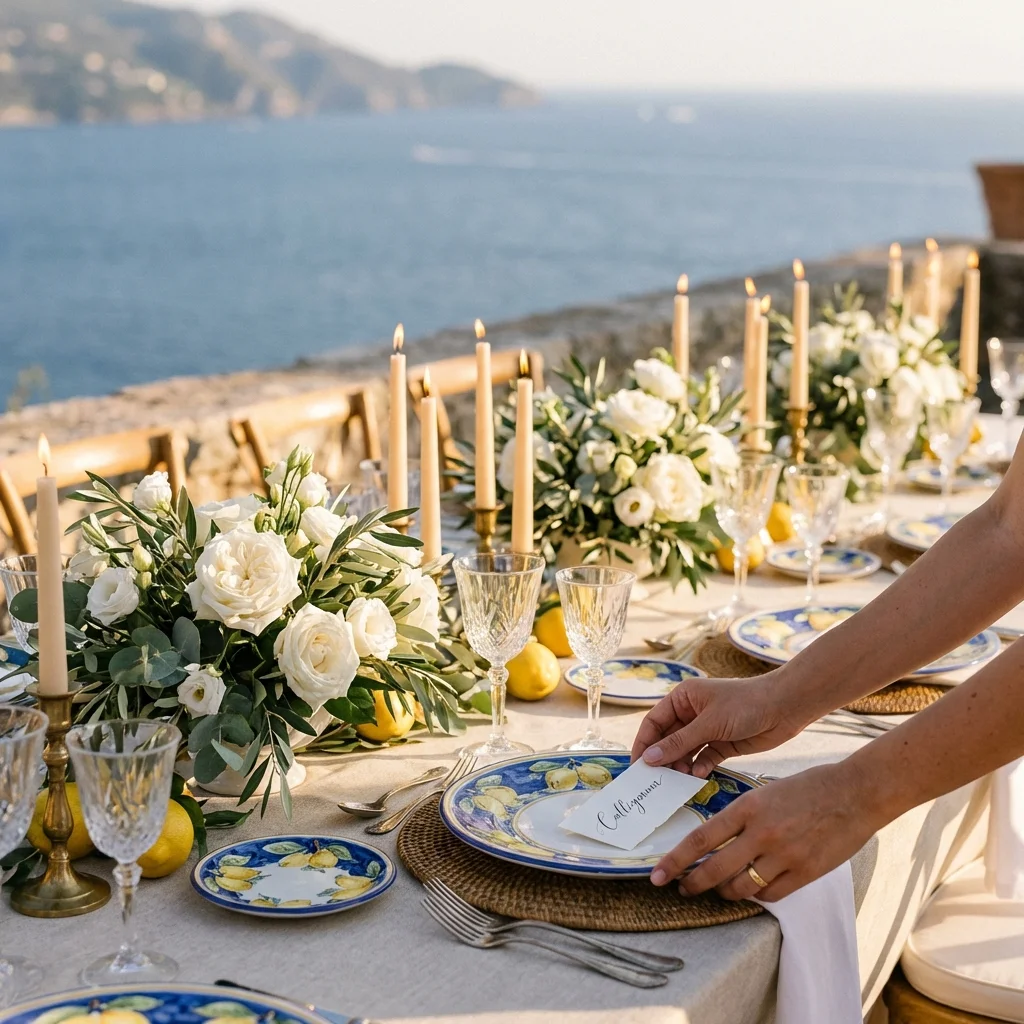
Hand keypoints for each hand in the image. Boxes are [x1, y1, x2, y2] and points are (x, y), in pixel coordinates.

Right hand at [631, 673, 804, 776]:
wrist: (785, 707)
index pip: (654, 722)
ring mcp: (707, 729)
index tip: (637, 766)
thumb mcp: (709, 723)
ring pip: (684, 752)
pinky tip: (699, 776)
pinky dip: (699, 768)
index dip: (644, 743)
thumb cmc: (745, 704)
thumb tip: (649, 759)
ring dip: (680, 766)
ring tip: (679, 780)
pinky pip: (703, 759)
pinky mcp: (722, 744)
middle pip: (667, 739)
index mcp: (683, 698)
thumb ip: (678, 743)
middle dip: (662, 758)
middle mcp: (691, 713)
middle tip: (656, 780)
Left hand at [650, 762, 877, 900]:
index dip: (675, 860)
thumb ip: (742, 816)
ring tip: (716, 889)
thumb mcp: (766, 791)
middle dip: (692, 883)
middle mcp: (762, 833)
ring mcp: (784, 856)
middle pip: (714, 870)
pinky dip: (754, 894)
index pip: (701, 839)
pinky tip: (749, 889)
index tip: (658, 874)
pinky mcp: (805, 873)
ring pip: (740, 887)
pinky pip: (769, 894)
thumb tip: (716, 839)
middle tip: (681, 888)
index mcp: (748, 806)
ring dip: (723, 891)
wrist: (856, 793)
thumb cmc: (810, 787)